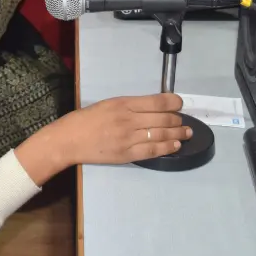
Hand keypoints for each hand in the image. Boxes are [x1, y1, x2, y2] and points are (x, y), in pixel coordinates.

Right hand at [14, 93, 190, 183]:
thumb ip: (129, 106)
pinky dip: (166, 147)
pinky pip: (152, 150)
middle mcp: (128, 119)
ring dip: (177, 134)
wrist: (68, 140)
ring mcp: (128, 138)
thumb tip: (153, 107)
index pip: (156, 101)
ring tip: (187, 133)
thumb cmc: (86, 119)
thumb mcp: (107, 104)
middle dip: (177, 120)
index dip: (173, 102)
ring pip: (160, 134)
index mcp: (122, 103)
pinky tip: (175, 145)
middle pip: (162, 118)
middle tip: (185, 121)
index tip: (180, 103)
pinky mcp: (127, 154)